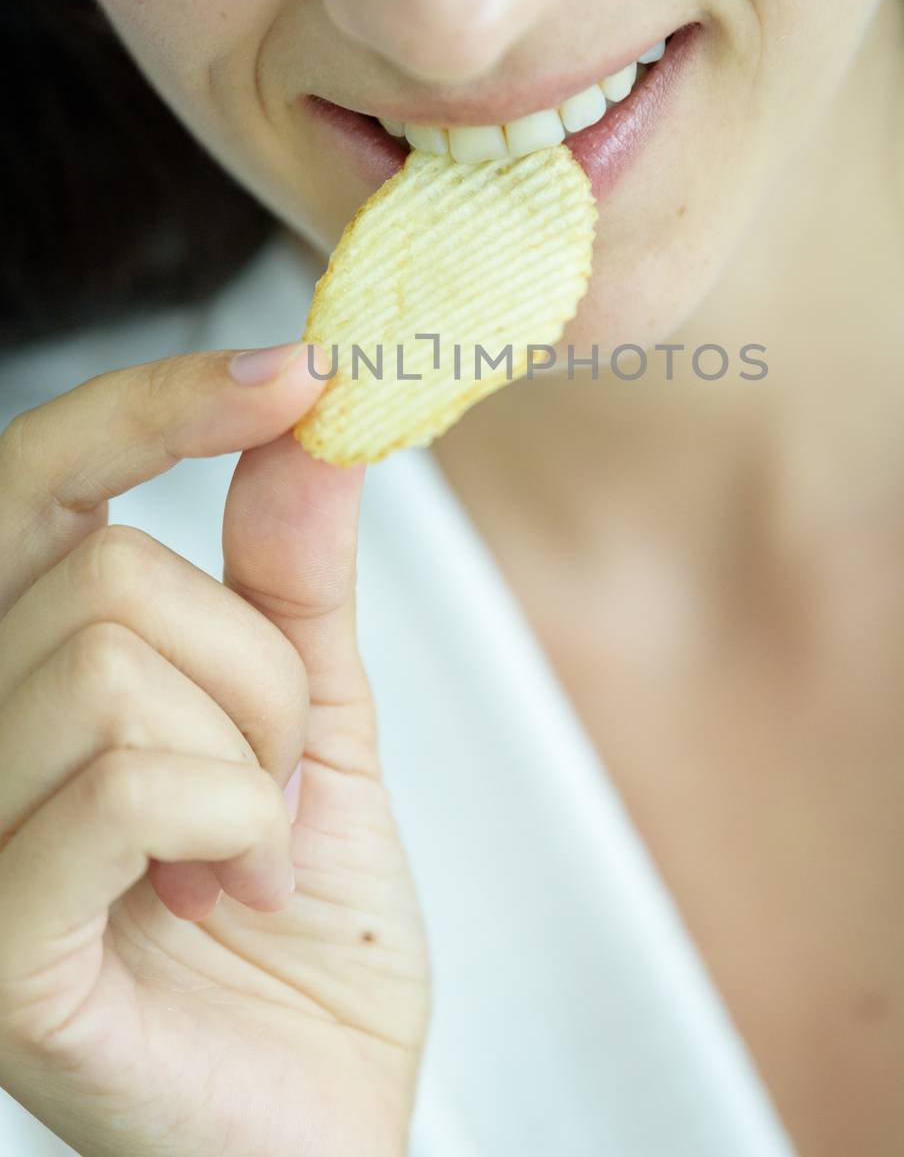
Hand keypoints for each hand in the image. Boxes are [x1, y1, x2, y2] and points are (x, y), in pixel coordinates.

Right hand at [0, 344, 429, 1156]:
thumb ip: (292, 580)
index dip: (156, 401)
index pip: (38, 472)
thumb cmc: (302, 925)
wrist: (323, 1110)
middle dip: (255, 668)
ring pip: (115, 659)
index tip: (300, 370)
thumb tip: (304, 423)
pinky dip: (230, 822)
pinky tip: (225, 898)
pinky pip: (127, 780)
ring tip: (250, 853)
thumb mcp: (312, 719)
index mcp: (30, 670)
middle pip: (110, 568)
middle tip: (281, 778)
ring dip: (251, 757)